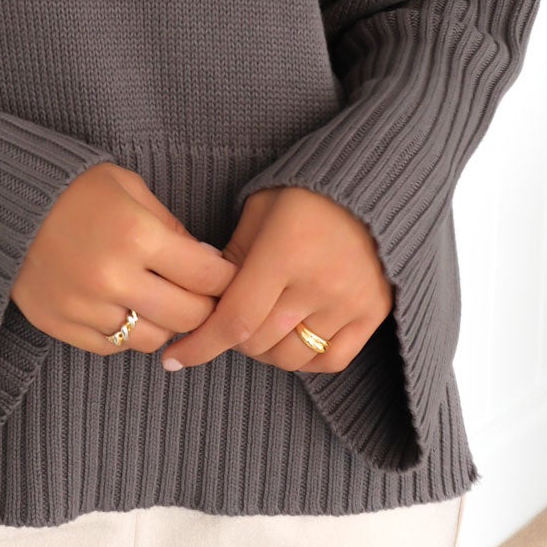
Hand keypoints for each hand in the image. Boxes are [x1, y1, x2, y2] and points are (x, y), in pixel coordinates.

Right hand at [11, 163, 238, 355]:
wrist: (4, 203)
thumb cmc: (74, 189)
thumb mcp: (128, 187)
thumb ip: (170, 225)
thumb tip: (205, 262)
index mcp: (136, 235)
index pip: (206, 275)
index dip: (226, 279)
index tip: (227, 277)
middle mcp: (113, 277)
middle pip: (187, 316)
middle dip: (205, 307)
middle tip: (204, 297)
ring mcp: (84, 307)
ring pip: (152, 339)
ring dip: (166, 325)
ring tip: (162, 303)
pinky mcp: (60, 326)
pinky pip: (113, 347)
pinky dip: (127, 333)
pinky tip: (126, 309)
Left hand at [159, 185, 393, 375]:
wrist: (372, 185)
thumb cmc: (305, 194)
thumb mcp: (259, 211)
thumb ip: (230, 256)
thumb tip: (200, 296)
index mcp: (284, 253)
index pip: (235, 319)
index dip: (200, 345)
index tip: (174, 358)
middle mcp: (319, 283)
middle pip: (259, 343)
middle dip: (230, 340)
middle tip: (225, 321)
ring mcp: (350, 302)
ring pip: (291, 358)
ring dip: (264, 352)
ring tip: (257, 329)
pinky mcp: (372, 313)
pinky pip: (331, 361)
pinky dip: (305, 360)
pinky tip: (291, 340)